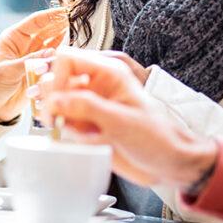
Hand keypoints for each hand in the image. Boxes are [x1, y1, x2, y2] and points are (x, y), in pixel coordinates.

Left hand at [0, 8, 67, 122]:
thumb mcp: (7, 71)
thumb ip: (28, 62)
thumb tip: (50, 53)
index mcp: (13, 38)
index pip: (35, 22)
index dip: (50, 16)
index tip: (65, 11)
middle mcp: (25, 45)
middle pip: (47, 30)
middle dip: (61, 24)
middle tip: (76, 20)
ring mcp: (34, 57)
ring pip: (53, 43)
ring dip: (65, 39)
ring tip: (78, 34)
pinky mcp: (41, 70)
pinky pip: (55, 59)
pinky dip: (64, 55)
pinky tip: (73, 52)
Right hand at [40, 48, 216, 188]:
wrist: (169, 164)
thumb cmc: (158, 138)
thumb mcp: (122, 121)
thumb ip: (86, 108)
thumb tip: (54, 101)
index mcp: (108, 73)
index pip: (66, 59)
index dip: (56, 78)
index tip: (56, 101)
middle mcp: (95, 85)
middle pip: (55, 79)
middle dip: (52, 100)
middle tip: (57, 120)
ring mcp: (89, 105)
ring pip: (54, 102)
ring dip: (58, 119)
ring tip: (79, 134)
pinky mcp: (85, 124)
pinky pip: (61, 121)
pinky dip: (63, 132)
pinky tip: (82, 142)